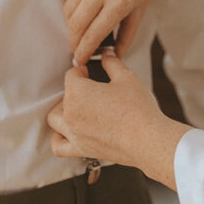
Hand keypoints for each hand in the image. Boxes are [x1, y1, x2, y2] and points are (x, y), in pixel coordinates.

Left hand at [47, 52, 189, 187]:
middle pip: (63, 96)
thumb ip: (112, 62)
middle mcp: (70, 113)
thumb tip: (106, 53)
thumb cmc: (138, 109)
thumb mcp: (126, 78)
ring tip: (79, 109)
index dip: (83, 70)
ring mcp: (73, 133)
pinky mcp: (81, 149)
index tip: (92, 72)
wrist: (148, 140)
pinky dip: (59, 138)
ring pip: (55, 119)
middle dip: (75, 90)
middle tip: (93, 90)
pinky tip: (71, 132)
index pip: (71, 75)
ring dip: (62, 111)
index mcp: (78, 92)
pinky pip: (58, 146)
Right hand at [64, 0, 172, 65]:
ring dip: (71, 26)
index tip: (81, 61)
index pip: (93, 35)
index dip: (84, 51)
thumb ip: (127, 34)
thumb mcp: (141, 8)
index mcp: (119, 2)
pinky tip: (80, 15)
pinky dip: (71, 9)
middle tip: (77, 51)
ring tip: (78, 35)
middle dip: (73, 42)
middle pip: (76, 25)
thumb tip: (116, 56)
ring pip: (69, 11)